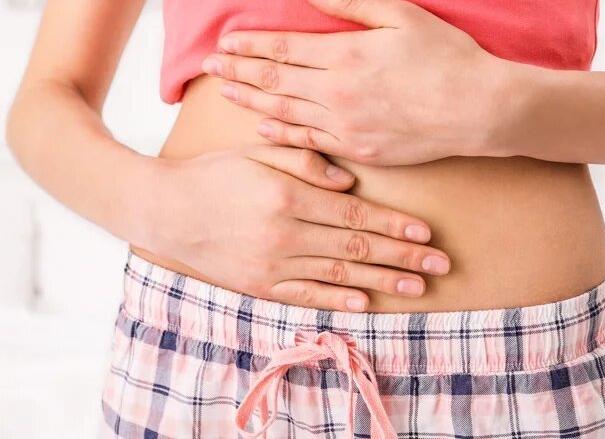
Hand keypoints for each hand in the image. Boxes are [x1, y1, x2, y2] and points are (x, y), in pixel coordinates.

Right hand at [139, 146, 450, 311]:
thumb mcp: (257, 154)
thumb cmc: (215, 175)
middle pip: (357, 248)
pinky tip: (366, 302)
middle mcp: (285, 234)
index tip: (426, 233)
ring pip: (339, 275)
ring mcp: (273, 265)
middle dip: (403, 257)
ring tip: (417, 287)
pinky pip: (307, 296)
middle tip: (440, 265)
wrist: (165, 211)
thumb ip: (305, 162)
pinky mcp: (261, 285)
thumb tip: (350, 183)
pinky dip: (338, 300)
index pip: (355, 216)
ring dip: (382, 282)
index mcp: (288, 197)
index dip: (394, 225)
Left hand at [201, 0, 522, 164]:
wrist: (479, 110)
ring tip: (225, 93)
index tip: (225, 44)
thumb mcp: (401, 15)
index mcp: (346, 55)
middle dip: (239, 72)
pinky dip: (282, 135)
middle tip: (210, 67)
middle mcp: (338, 92)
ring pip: (285, 113)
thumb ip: (351, 4)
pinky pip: (310, 142)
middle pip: (275, 81)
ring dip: (251, 102)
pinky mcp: (359, 150)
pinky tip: (262, 130)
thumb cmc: (447, 57)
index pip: (283, 49)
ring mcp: (346, 125)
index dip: (251, 46)